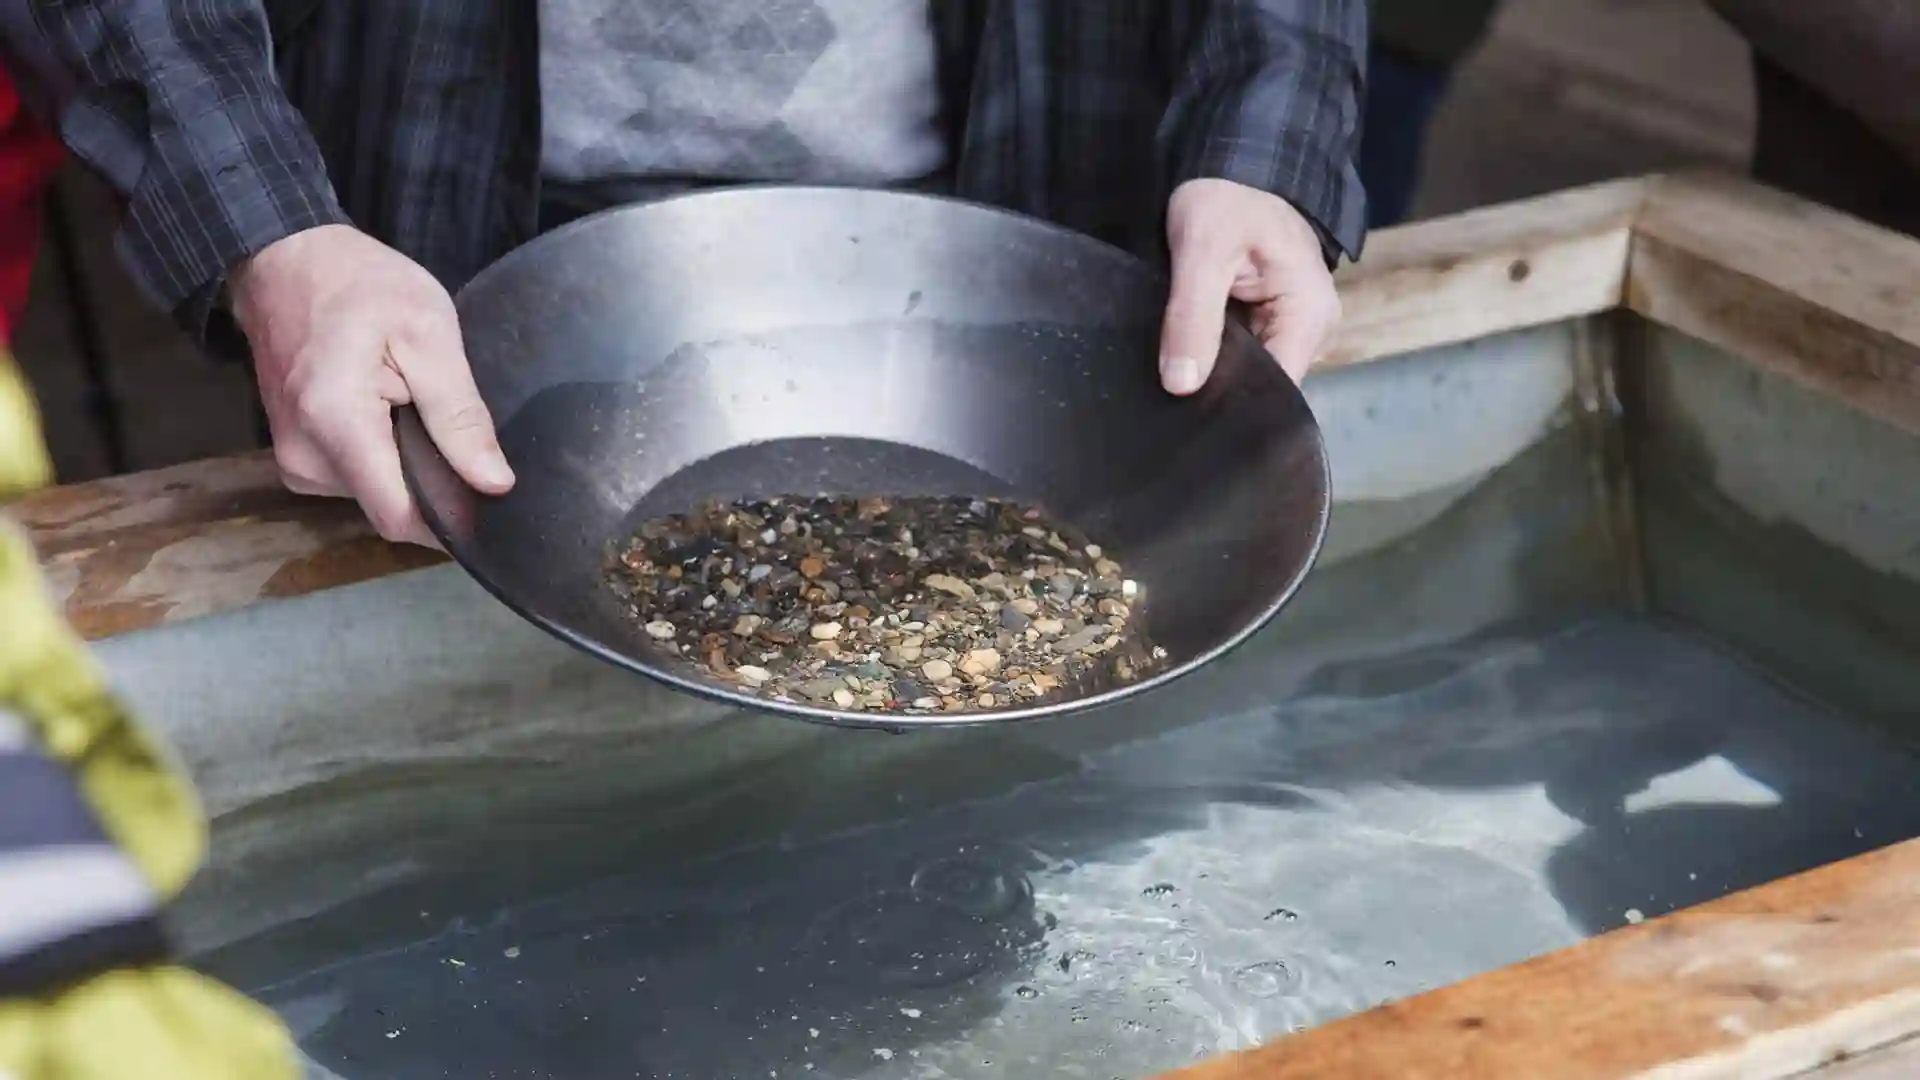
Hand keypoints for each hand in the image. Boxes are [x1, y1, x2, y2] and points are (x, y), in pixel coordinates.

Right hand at [229, 225, 514, 546]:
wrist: (283, 262)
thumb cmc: (359, 285)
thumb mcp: (428, 332)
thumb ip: (460, 413)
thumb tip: (495, 484)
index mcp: (336, 426)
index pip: (400, 518)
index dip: (452, 521)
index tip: (491, 504)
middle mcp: (305, 459)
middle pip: (392, 507)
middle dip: (434, 485)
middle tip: (460, 435)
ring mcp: (294, 462)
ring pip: (376, 494)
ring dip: (408, 467)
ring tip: (420, 412)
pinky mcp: (296, 458)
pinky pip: (357, 478)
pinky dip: (385, 457)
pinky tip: (394, 417)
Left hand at [1158, 178, 1341, 392]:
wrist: (1233, 168)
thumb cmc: (1226, 199)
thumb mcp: (1202, 251)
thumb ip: (1192, 318)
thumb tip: (1181, 386)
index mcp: (1311, 315)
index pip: (1277, 389)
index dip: (1234, 402)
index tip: (1188, 411)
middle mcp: (1313, 330)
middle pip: (1266, 385)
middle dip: (1221, 390)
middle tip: (1170, 393)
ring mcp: (1294, 328)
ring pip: (1252, 373)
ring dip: (1216, 373)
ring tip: (1175, 374)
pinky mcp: (1272, 323)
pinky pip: (1245, 354)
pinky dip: (1216, 356)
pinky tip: (1188, 359)